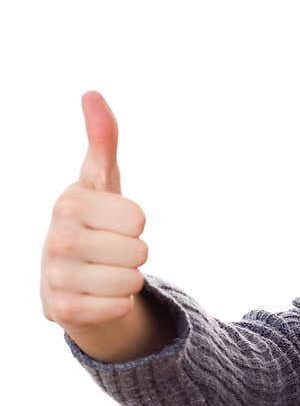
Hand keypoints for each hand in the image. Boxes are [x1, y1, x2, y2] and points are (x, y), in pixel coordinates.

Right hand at [40, 91, 149, 337]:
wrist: (70, 278)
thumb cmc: (94, 222)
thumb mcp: (101, 182)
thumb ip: (103, 141)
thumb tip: (92, 94)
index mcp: (69, 203)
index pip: (138, 218)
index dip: (135, 223)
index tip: (114, 223)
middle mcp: (56, 238)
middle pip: (139, 251)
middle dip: (134, 253)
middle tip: (110, 252)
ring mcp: (54, 277)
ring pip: (131, 281)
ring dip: (128, 280)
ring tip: (105, 272)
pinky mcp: (61, 311)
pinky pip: (119, 308)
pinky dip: (118, 304)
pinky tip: (98, 295)